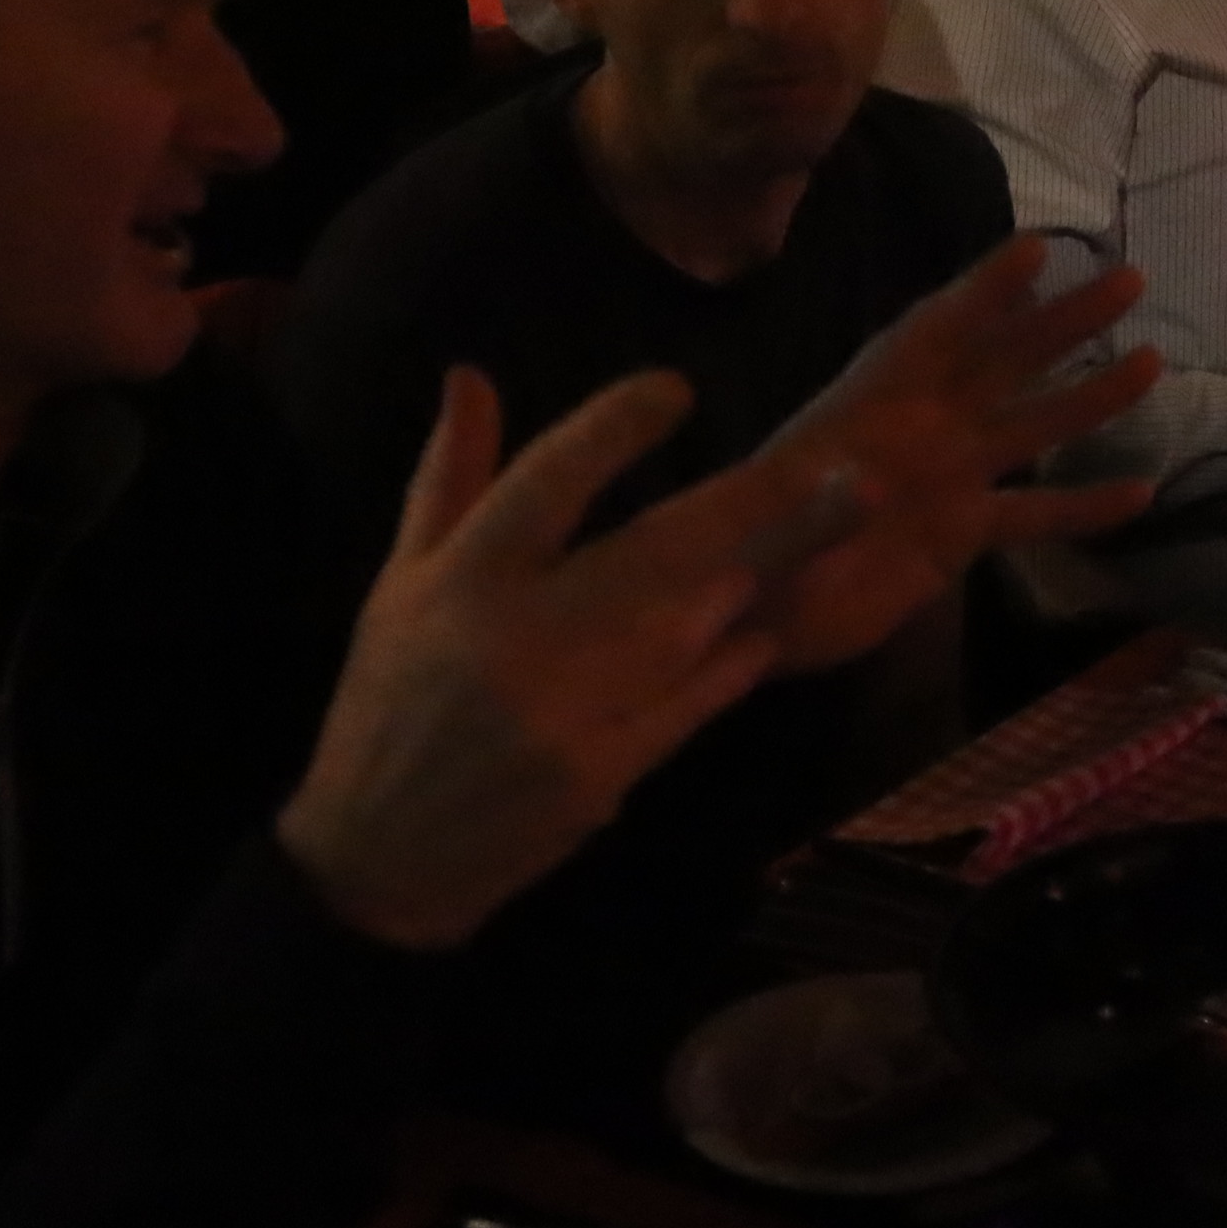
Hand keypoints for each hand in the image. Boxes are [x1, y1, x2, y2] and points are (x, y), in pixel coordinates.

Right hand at [278, 367, 793, 951]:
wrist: (380, 854)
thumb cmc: (391, 701)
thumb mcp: (399, 584)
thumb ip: (448, 477)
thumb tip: (473, 373)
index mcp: (463, 580)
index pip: (547, 481)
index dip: (612, 428)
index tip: (674, 389)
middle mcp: (518, 637)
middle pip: (654, 551)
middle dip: (755, 507)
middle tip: (846, 470)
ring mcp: (565, 711)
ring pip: (685, 630)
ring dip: (756, 578)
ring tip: (828, 528)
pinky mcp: (599, 774)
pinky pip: (685, 706)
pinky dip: (729, 667)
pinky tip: (763, 632)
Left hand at [749, 236, 1162, 670]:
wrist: (738, 611)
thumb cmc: (746, 549)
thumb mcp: (773, 519)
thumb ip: (825, 504)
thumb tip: (874, 487)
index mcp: (871, 404)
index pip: (934, 333)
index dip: (983, 290)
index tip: (1038, 248)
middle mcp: (922, 427)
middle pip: (1002, 360)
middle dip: (1062, 320)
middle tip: (1129, 279)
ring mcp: (946, 478)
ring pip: (1030, 428)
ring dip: (1088, 399)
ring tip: (1151, 364)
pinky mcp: (958, 534)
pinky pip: (1030, 515)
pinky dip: (1082, 507)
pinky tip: (1141, 495)